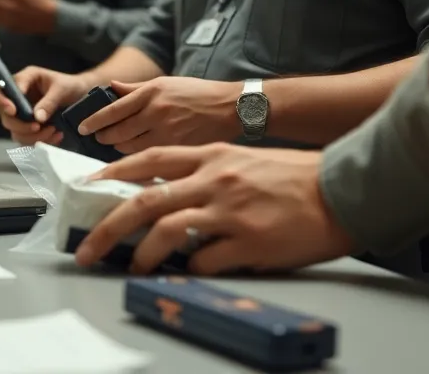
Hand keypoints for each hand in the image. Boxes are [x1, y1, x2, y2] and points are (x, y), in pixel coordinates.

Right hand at [0, 65, 90, 145]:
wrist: (81, 95)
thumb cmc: (71, 85)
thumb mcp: (62, 89)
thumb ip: (49, 101)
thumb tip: (37, 118)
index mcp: (23, 80)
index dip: (1, 102)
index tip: (13, 111)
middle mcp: (18, 97)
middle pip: (4, 115)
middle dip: (19, 125)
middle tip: (37, 126)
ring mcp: (22, 114)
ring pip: (14, 130)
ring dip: (31, 136)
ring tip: (52, 131)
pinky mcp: (29, 127)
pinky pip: (27, 139)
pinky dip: (40, 141)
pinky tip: (56, 136)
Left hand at [74, 143, 356, 274]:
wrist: (340, 190)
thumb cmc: (294, 176)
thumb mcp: (242, 161)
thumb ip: (206, 174)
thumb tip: (168, 198)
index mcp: (212, 156)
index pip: (150, 160)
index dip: (113, 174)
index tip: (88, 188)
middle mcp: (215, 179)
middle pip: (144, 202)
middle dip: (108, 228)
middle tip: (88, 249)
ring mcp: (230, 211)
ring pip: (166, 232)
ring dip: (143, 255)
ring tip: (135, 268)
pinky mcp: (248, 242)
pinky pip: (204, 261)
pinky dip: (190, 270)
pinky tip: (190, 272)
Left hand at [79, 77, 239, 154]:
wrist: (229, 107)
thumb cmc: (197, 93)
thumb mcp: (165, 82)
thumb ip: (135, 88)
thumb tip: (110, 88)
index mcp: (151, 93)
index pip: (113, 109)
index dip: (93, 121)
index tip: (82, 127)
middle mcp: (156, 112)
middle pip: (117, 133)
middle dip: (104, 137)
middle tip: (99, 138)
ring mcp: (167, 133)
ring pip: (129, 149)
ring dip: (118, 149)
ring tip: (116, 145)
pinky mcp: (177, 150)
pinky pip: (148, 159)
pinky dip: (137, 160)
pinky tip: (136, 158)